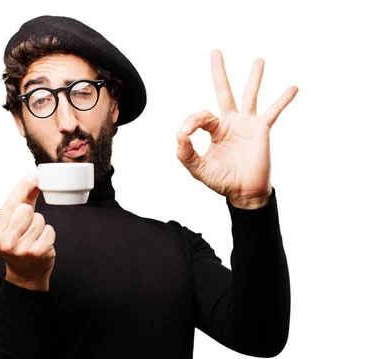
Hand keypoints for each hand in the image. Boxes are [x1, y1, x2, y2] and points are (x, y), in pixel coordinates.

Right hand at [0, 173, 55, 290]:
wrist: (27, 275)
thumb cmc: (20, 245)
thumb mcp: (15, 225)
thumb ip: (23, 202)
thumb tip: (33, 181)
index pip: (10, 205)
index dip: (22, 188)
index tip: (33, 176)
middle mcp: (6, 242)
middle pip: (26, 210)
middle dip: (31, 216)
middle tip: (28, 230)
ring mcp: (21, 249)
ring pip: (39, 220)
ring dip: (40, 227)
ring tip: (34, 239)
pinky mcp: (37, 253)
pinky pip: (49, 230)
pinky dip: (48, 235)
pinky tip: (42, 245)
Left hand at [176, 49, 297, 208]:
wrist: (243, 193)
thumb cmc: (221, 181)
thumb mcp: (197, 168)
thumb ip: (185, 152)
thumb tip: (179, 133)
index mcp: (215, 130)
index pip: (200, 116)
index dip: (191, 122)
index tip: (185, 134)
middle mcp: (231, 123)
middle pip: (224, 91)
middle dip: (219, 72)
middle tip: (215, 51)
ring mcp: (247, 125)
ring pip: (249, 96)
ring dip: (254, 78)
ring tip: (259, 60)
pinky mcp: (261, 131)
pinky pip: (273, 112)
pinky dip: (282, 100)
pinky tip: (293, 88)